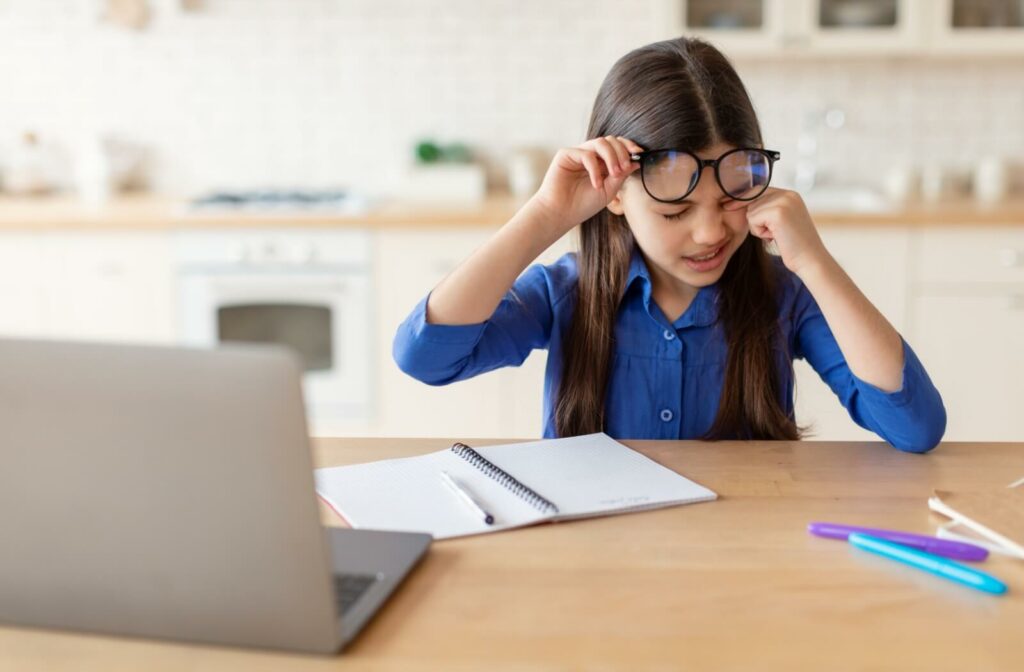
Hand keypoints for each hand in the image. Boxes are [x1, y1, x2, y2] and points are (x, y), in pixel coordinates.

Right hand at [529, 136, 643, 233]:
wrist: (561, 214)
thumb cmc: (583, 205)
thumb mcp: (609, 190)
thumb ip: (621, 175)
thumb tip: (637, 161)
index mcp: (601, 163)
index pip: (617, 146)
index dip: (629, 146)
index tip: (639, 153)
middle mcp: (590, 156)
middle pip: (611, 140)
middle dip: (622, 152)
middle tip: (624, 168)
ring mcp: (577, 154)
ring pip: (600, 142)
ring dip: (611, 157)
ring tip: (614, 174)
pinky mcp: (565, 155)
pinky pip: (586, 154)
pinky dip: (594, 169)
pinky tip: (595, 184)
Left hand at [723, 187, 830, 276]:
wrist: (810, 261)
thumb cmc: (793, 246)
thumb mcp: (780, 222)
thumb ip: (767, 209)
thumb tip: (736, 203)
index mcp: (790, 194)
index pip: (758, 190)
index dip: (742, 199)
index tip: (728, 206)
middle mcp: (788, 194)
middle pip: (752, 198)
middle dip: (754, 218)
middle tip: (773, 232)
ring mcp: (784, 202)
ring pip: (750, 210)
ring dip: (758, 227)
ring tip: (776, 235)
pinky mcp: (778, 212)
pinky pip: (753, 219)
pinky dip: (759, 232)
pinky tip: (775, 237)